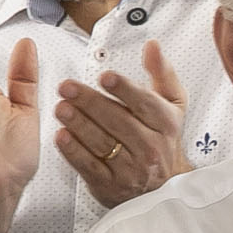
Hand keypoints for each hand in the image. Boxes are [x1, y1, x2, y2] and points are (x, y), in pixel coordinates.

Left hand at [51, 40, 188, 208]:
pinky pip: (90, 167)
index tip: (105, 77)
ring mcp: (132, 169)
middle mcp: (151, 147)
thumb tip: (152, 45)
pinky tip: (61, 137)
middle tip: (67, 87)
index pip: (145, 103)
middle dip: (90, 103)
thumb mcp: (171, 104)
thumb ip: (161, 72)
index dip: (124, 89)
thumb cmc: (161, 137)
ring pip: (102, 143)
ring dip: (79, 125)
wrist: (162, 185)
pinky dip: (74, 152)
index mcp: (166, 123)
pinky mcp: (111, 186)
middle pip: (119, 122)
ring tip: (61, 108)